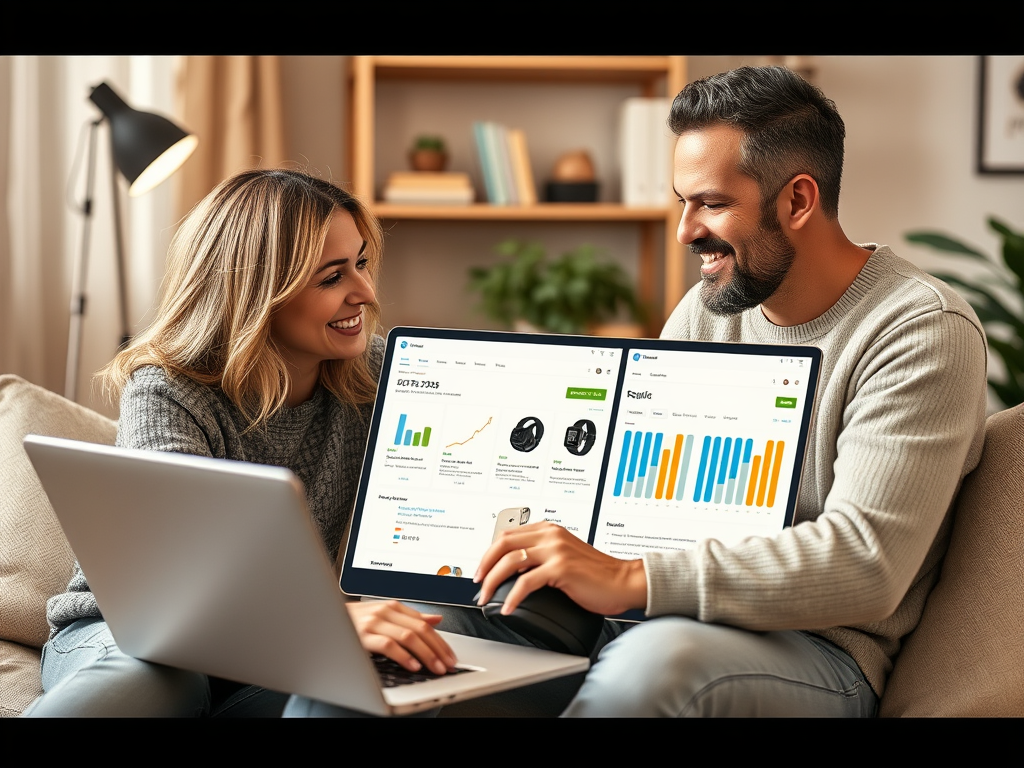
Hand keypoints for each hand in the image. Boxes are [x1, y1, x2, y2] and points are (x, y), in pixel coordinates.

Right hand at [347, 600, 456, 674]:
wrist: (322, 620)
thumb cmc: (352, 622)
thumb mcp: (383, 616)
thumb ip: (409, 617)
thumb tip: (436, 619)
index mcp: (392, 607)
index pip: (424, 624)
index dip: (441, 642)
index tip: (450, 657)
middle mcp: (384, 612)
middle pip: (420, 630)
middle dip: (438, 649)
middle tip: (448, 664)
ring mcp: (373, 623)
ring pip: (408, 636)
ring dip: (426, 654)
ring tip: (435, 667)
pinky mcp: (362, 635)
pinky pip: (388, 645)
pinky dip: (403, 656)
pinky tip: (412, 665)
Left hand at [473, 522, 646, 616]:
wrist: (624, 581)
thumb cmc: (599, 574)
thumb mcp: (566, 555)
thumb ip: (544, 554)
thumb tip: (516, 568)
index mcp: (549, 529)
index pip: (508, 534)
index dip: (490, 552)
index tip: (482, 569)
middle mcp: (551, 535)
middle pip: (503, 543)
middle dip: (484, 564)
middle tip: (478, 582)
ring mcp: (556, 550)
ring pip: (510, 560)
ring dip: (492, 581)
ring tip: (485, 597)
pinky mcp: (561, 568)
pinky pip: (526, 582)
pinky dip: (512, 597)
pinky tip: (508, 608)